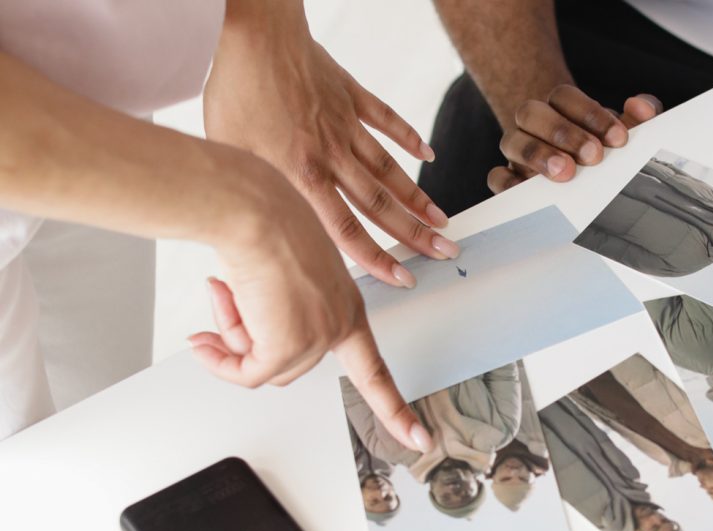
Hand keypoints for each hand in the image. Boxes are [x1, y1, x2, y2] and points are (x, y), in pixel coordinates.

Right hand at [188, 156, 432, 452]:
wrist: (252, 210)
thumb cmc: (265, 224)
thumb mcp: (280, 276)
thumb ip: (271, 317)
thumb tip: (236, 348)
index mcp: (346, 306)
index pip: (376, 370)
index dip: (395, 408)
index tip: (420, 440)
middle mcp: (339, 324)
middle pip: (289, 365)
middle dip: (247, 339)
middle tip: (228, 300)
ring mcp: (318, 336)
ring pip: (265, 368)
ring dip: (232, 339)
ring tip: (226, 294)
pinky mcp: (288, 344)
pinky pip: (246, 373)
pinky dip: (221, 360)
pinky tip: (206, 334)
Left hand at [205, 0, 458, 287]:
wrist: (253, 35)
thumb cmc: (235, 93)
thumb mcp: (232, 158)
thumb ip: (258, 195)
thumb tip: (260, 233)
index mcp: (302, 175)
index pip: (346, 229)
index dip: (377, 258)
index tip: (401, 276)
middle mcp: (331, 155)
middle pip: (379, 204)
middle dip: (414, 234)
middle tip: (442, 252)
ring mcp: (345, 125)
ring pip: (389, 170)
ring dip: (418, 198)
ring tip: (441, 219)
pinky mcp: (349, 96)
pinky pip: (386, 121)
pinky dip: (409, 138)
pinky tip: (428, 154)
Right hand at [488, 85, 663, 193]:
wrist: (582, 177)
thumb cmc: (603, 149)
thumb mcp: (625, 131)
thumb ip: (641, 116)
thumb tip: (641, 108)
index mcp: (560, 107)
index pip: (564, 96)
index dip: (591, 114)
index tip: (619, 140)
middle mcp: (533, 124)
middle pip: (531, 112)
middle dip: (563, 132)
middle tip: (593, 156)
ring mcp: (517, 151)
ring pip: (511, 140)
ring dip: (537, 154)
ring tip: (565, 173)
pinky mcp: (508, 179)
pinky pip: (495, 177)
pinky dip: (507, 182)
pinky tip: (529, 190)